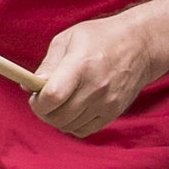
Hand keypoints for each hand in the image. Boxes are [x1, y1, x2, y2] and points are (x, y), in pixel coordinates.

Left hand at [28, 14, 159, 136]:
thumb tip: (28, 86)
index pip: (53, 95)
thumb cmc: (100, 38)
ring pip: (69, 126)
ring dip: (56, 119)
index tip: (34, 96)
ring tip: (57, 103)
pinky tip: (71, 110)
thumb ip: (47, 65)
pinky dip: (72, 124)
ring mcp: (107, 103)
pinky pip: (84, 130)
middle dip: (43, 112)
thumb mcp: (68, 40)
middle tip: (42, 100)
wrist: (140, 46)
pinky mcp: (114, 113)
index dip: (37, 102)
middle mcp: (96, 87)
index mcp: (81, 65)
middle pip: (59, 116)